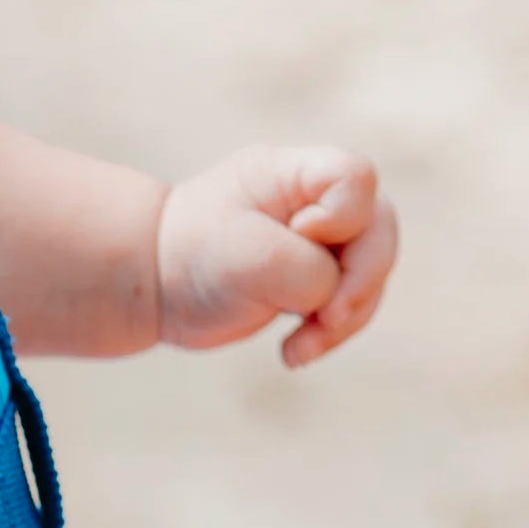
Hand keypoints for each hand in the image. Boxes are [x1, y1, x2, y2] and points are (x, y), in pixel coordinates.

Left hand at [155, 145, 398, 368]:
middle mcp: (313, 200)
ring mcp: (318, 239)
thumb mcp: (251, 259)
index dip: (340, 219)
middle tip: (324, 319)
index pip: (355, 181)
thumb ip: (311, 271)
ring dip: (343, 320)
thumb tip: (336, 296)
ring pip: (369, 275)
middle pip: (378, 231)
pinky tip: (292, 354)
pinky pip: (347, 304)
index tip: (300, 237)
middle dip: (359, 283)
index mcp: (293, 173)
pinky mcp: (313, 276)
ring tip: (296, 350)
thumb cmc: (190, 257)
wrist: (150, 285)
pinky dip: (328, 333)